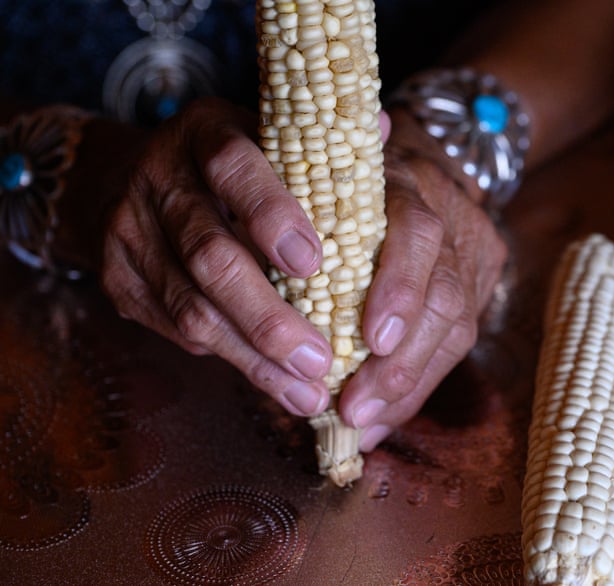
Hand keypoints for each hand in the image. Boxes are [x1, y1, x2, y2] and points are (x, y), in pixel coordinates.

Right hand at [101, 97, 333, 416]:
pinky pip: (175, 328)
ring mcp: (129, 232)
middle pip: (210, 256)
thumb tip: (385, 127)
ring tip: (306, 390)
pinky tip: (272, 379)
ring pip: (192, 306)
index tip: (314, 262)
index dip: (271, 215)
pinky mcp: (118, 280)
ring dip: (254, 355)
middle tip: (321, 359)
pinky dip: (228, 357)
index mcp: (204, 133)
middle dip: (269, 317)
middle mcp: (158, 179)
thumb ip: (322, 146)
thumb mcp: (265, 138)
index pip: (233, 167)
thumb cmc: (228, 166)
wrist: (123, 182)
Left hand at [336, 111, 508, 450]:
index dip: (401, 286)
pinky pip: (452, 346)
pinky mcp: (475, 284)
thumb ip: (307, 185)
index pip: (418, 231)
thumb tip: (304, 218)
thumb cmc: (338, 170)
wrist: (407, 157)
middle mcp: (446, 220)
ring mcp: (468, 255)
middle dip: (401, 363)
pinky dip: (413, 388)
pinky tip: (382, 417)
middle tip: (354, 407)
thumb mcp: (317, 168)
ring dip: (407, 385)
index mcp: (404, 182)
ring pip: (456, 329)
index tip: (373, 339)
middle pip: (445, 296)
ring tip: (365, 422)